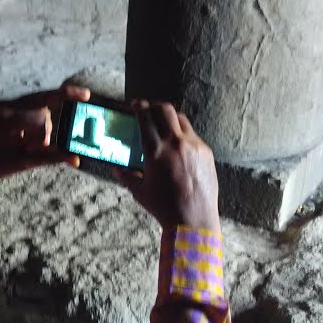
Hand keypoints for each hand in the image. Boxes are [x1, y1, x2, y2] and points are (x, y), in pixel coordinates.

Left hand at [0, 83, 90, 181]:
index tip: (86, 94)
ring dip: (40, 130)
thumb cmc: (1, 164)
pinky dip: (36, 125)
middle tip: (28, 148)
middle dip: (43, 132)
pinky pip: (35, 108)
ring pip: (41, 111)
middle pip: (43, 111)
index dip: (56, 114)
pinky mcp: (10, 105)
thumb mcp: (26, 162)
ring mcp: (7, 104)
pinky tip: (26, 136)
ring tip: (25, 145)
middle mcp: (5, 106)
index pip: (41, 116)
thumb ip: (51, 158)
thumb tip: (76, 159)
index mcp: (6, 119)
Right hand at [115, 101, 219, 230]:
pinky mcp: (206, 152)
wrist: (194, 219)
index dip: (139, 106)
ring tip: (165, 125)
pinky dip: (183, 135)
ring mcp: (193, 145)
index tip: (136, 104)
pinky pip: (193, 135)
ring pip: (181, 120)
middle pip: (165, 110)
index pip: (146, 118)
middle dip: (155, 106)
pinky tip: (179, 146)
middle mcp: (175, 143)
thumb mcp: (140, 192)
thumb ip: (127, 177)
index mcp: (155, 151)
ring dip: (170, 118)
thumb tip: (116, 170)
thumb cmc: (164, 207)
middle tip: (150, 110)